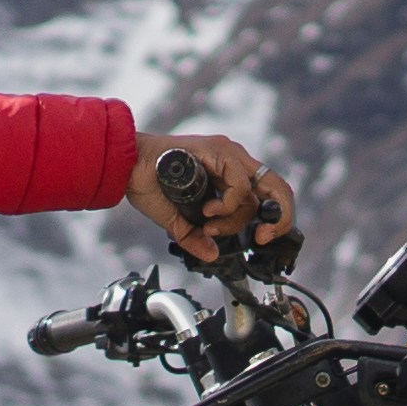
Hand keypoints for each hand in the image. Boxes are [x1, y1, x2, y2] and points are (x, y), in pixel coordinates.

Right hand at [129, 132, 298, 258]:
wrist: (127, 167)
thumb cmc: (147, 185)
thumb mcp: (177, 220)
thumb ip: (195, 236)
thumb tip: (210, 254)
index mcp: (229, 173)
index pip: (268, 194)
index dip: (274, 219)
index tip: (259, 238)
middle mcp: (234, 162)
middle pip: (278, 189)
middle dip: (279, 219)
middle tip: (261, 238)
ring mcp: (229, 155)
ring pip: (258, 192)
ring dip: (235, 218)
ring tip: (209, 222)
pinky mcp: (220, 151)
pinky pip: (240, 186)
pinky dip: (227, 206)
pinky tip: (207, 210)